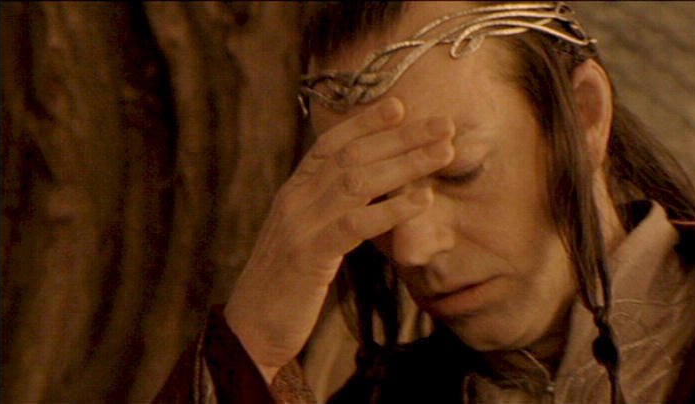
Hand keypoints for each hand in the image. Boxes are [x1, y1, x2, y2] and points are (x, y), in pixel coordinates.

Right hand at [223, 97, 454, 381]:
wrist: (250, 329)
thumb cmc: (287, 284)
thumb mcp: (307, 236)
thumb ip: (332, 210)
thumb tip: (373, 191)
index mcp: (294, 191)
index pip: (331, 144)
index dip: (366, 122)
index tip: (401, 105)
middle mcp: (296, 199)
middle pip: (354, 155)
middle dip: (402, 137)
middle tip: (445, 124)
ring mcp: (301, 224)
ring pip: (358, 181)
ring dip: (406, 164)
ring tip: (444, 153)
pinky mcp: (309, 255)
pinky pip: (355, 224)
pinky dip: (392, 208)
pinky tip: (422, 200)